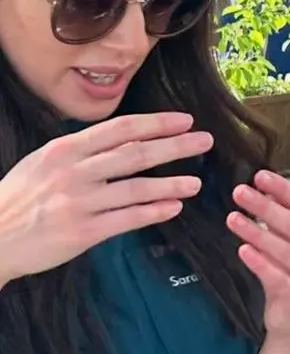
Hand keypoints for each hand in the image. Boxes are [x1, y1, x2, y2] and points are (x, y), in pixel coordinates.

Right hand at [0, 112, 210, 283]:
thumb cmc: (19, 198)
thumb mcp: (43, 162)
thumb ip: (81, 152)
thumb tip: (124, 140)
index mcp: (65, 150)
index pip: (121, 129)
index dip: (157, 123)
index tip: (185, 121)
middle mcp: (74, 172)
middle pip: (135, 153)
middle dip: (175, 146)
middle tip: (205, 141)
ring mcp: (79, 202)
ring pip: (136, 188)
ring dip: (171, 183)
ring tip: (196, 182)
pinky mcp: (82, 232)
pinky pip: (127, 219)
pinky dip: (154, 212)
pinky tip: (174, 208)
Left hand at [227, 170, 289, 340]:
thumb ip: (282, 221)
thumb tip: (262, 190)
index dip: (284, 190)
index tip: (260, 176)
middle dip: (265, 207)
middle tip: (239, 192)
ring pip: (285, 250)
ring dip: (257, 233)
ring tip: (232, 219)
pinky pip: (278, 277)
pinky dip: (260, 263)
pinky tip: (242, 250)